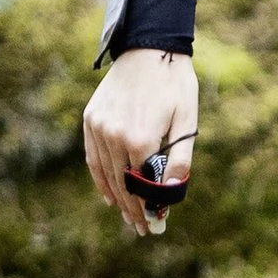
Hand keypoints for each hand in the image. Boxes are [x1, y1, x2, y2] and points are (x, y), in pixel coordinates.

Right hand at [83, 49, 199, 236]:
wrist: (150, 49)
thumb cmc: (175, 84)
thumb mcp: (187, 121)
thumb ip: (180, 158)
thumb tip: (172, 191)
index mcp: (141, 138)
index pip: (143, 185)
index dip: (150, 206)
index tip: (156, 223)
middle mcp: (115, 136)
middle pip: (123, 183)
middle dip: (133, 209)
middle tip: (143, 228)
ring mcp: (99, 127)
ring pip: (105, 173)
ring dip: (116, 197)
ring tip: (128, 216)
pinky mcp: (90, 119)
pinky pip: (93, 157)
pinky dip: (100, 178)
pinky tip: (109, 193)